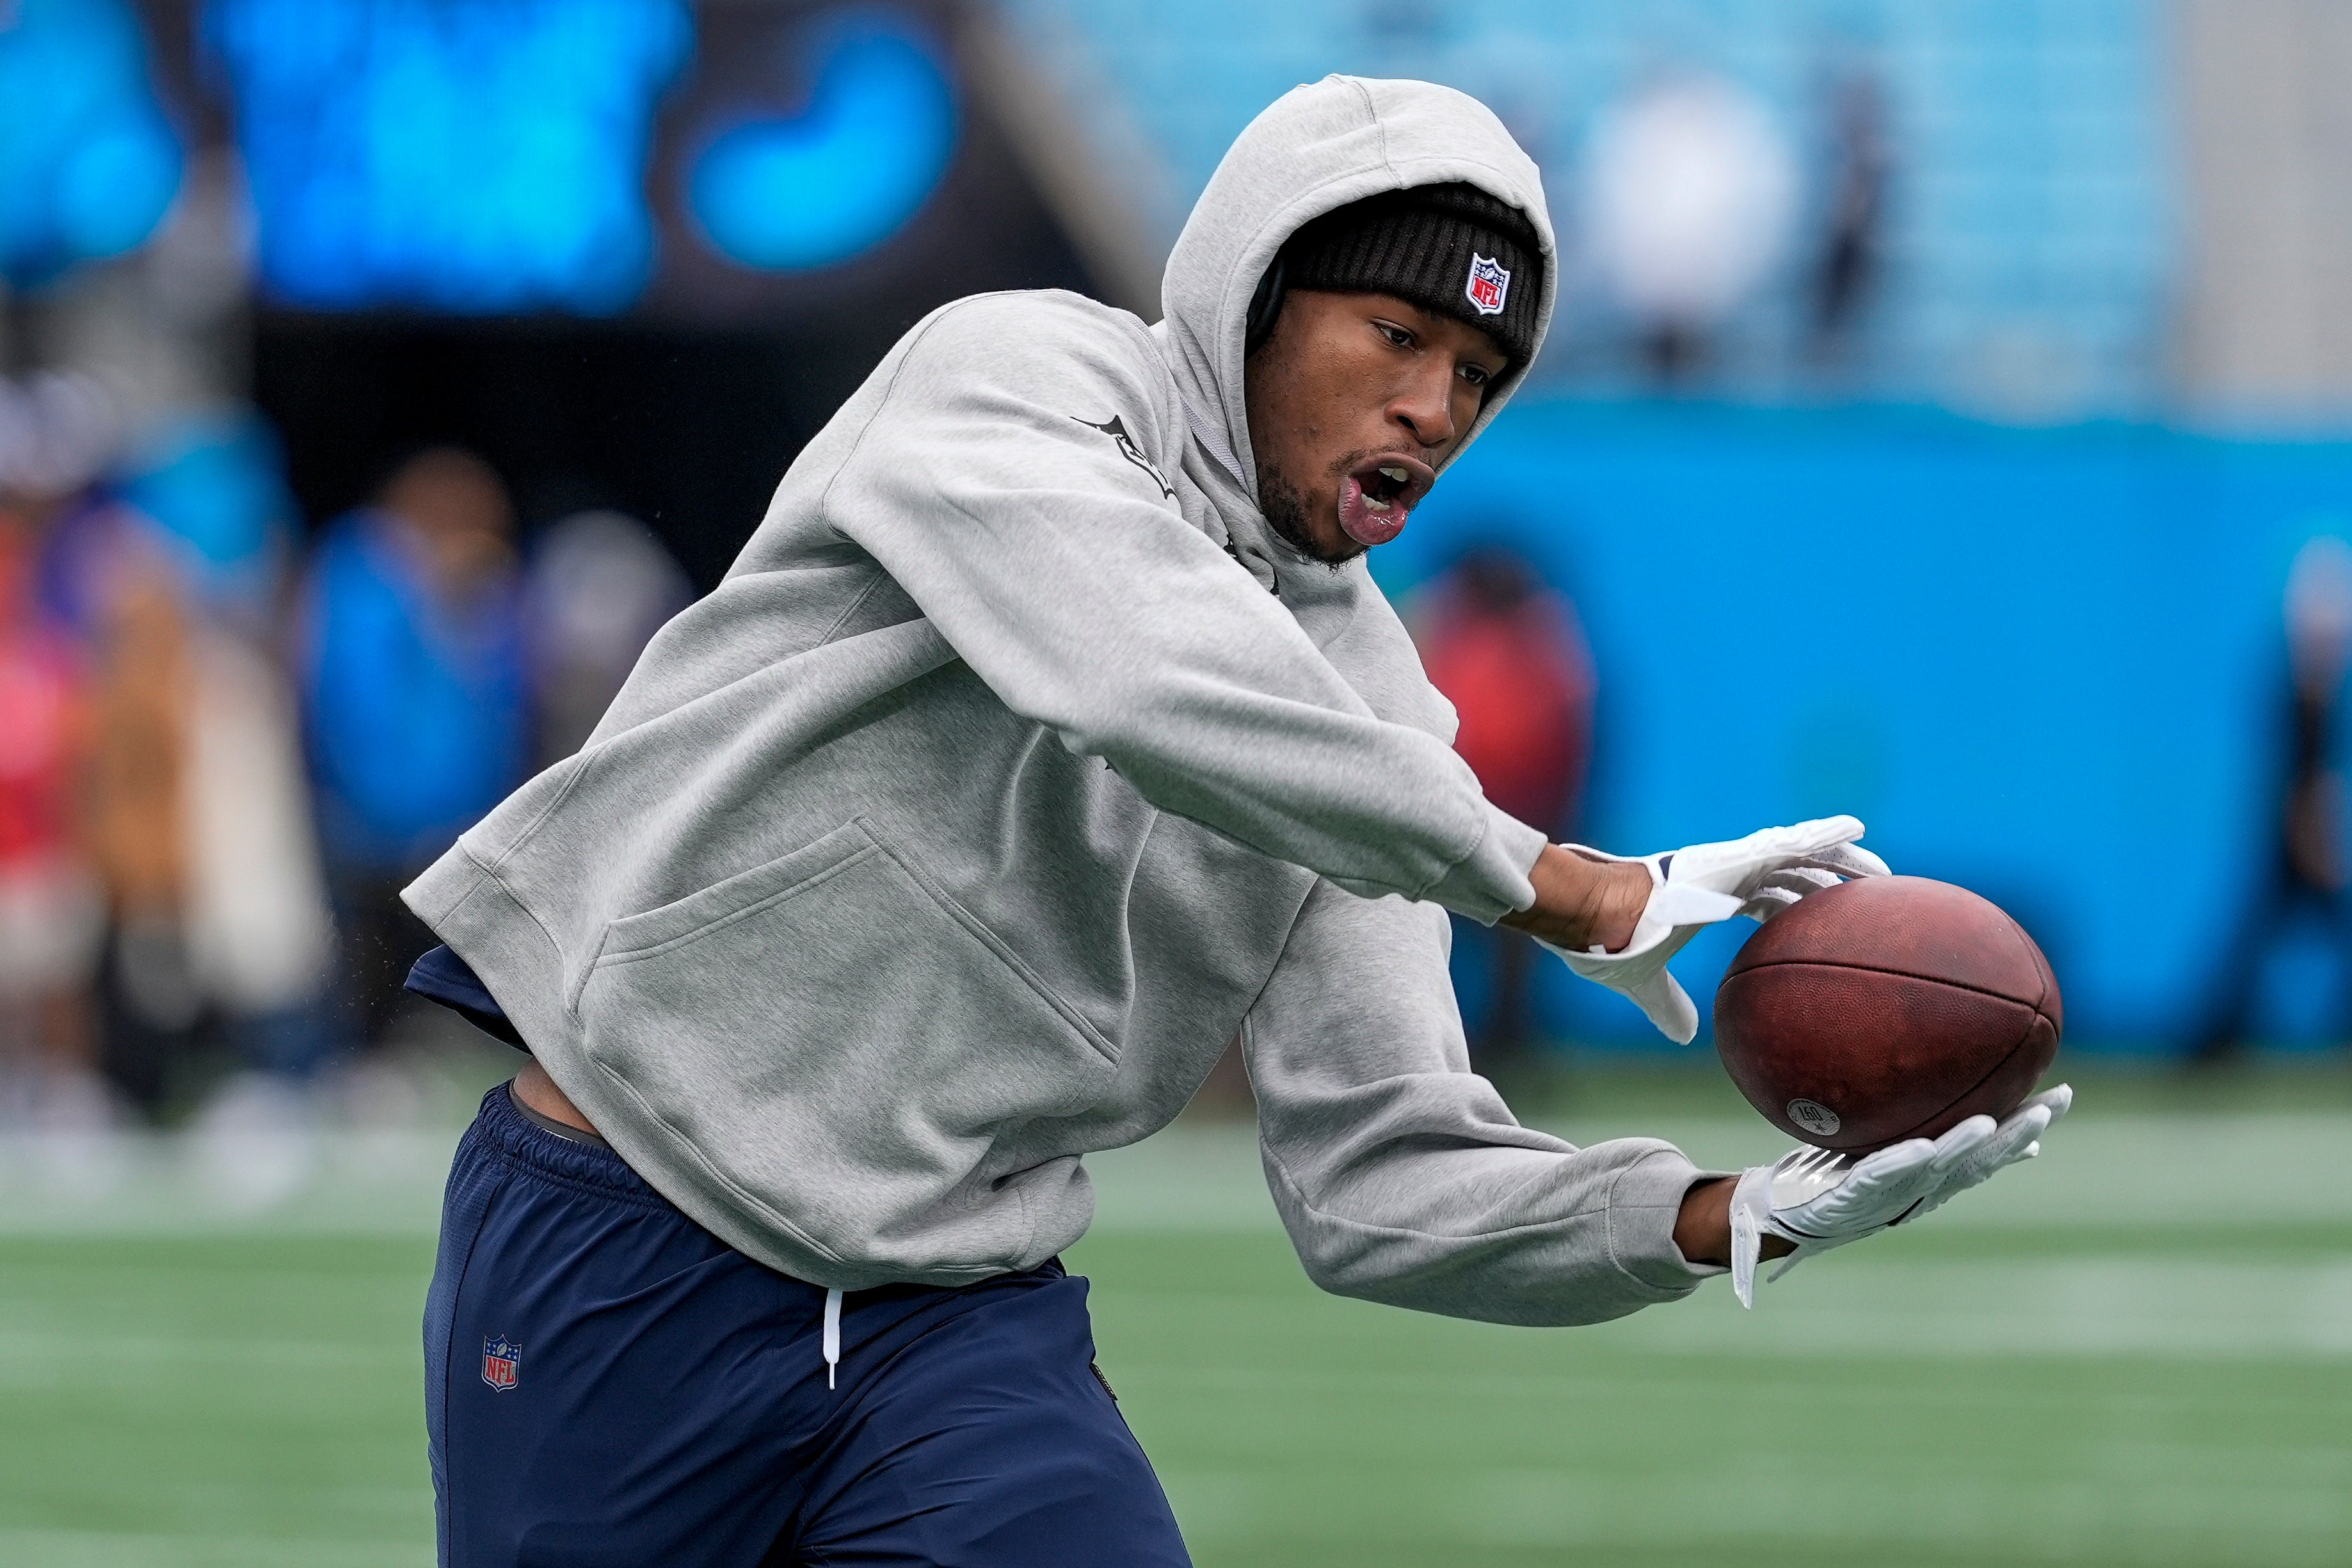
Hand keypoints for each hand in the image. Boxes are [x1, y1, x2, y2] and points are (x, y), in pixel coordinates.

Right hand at [1531, 815, 1888, 1042]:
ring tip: (1880, 872)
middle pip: (1793, 874)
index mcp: (1713, 896)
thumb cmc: (1615, 940)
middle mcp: (1728, 873)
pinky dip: (1824, 834)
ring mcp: (1733, 860)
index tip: (1824, 918)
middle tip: (1868, 900)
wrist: (1598, 915)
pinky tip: (1856, 831)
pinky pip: (1789, 841)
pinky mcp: (1734, 854)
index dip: (1797, 904)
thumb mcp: (1645, 981)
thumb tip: (1682, 1037)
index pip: (1768, 897)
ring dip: (1841, 860)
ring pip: (1800, 854)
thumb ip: (1667, 1004)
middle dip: (1830, 882)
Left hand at [1725, 1084, 2070, 1306]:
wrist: (1783, 1212)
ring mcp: (1889, 1195)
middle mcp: (1920, 1187)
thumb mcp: (1884, 1151)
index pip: (1992, 1147)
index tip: (2062, 1096)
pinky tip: (1923, 1147)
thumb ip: (1926, 1133)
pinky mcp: (1851, 1198)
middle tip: (2049, 1107)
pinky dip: (1903, 1163)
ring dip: (1968, 1148)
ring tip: (1994, 1122)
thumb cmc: (1836, 1176)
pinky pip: (1879, 1176)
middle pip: (1979, 1161)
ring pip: (1938, 1170)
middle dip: (2017, 1135)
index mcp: (1934, 1177)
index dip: (2029, 1124)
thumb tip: (1968, 1105)